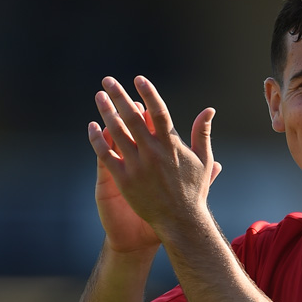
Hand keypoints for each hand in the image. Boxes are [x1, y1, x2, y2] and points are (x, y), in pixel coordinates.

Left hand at [87, 76, 221, 250]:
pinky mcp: (124, 179)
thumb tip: (209, 109)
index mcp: (172, 145)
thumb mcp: (204, 159)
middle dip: (119, 95)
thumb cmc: (194, 191)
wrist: (181, 222)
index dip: (148, 93)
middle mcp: (153, 152)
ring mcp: (137, 166)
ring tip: (99, 96)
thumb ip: (202, 133)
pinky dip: (98, 139)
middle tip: (108, 80)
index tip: (138, 79)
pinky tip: (92, 126)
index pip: (158, 112)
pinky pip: (106, 154)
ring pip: (117, 132)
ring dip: (106, 111)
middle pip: (132, 117)